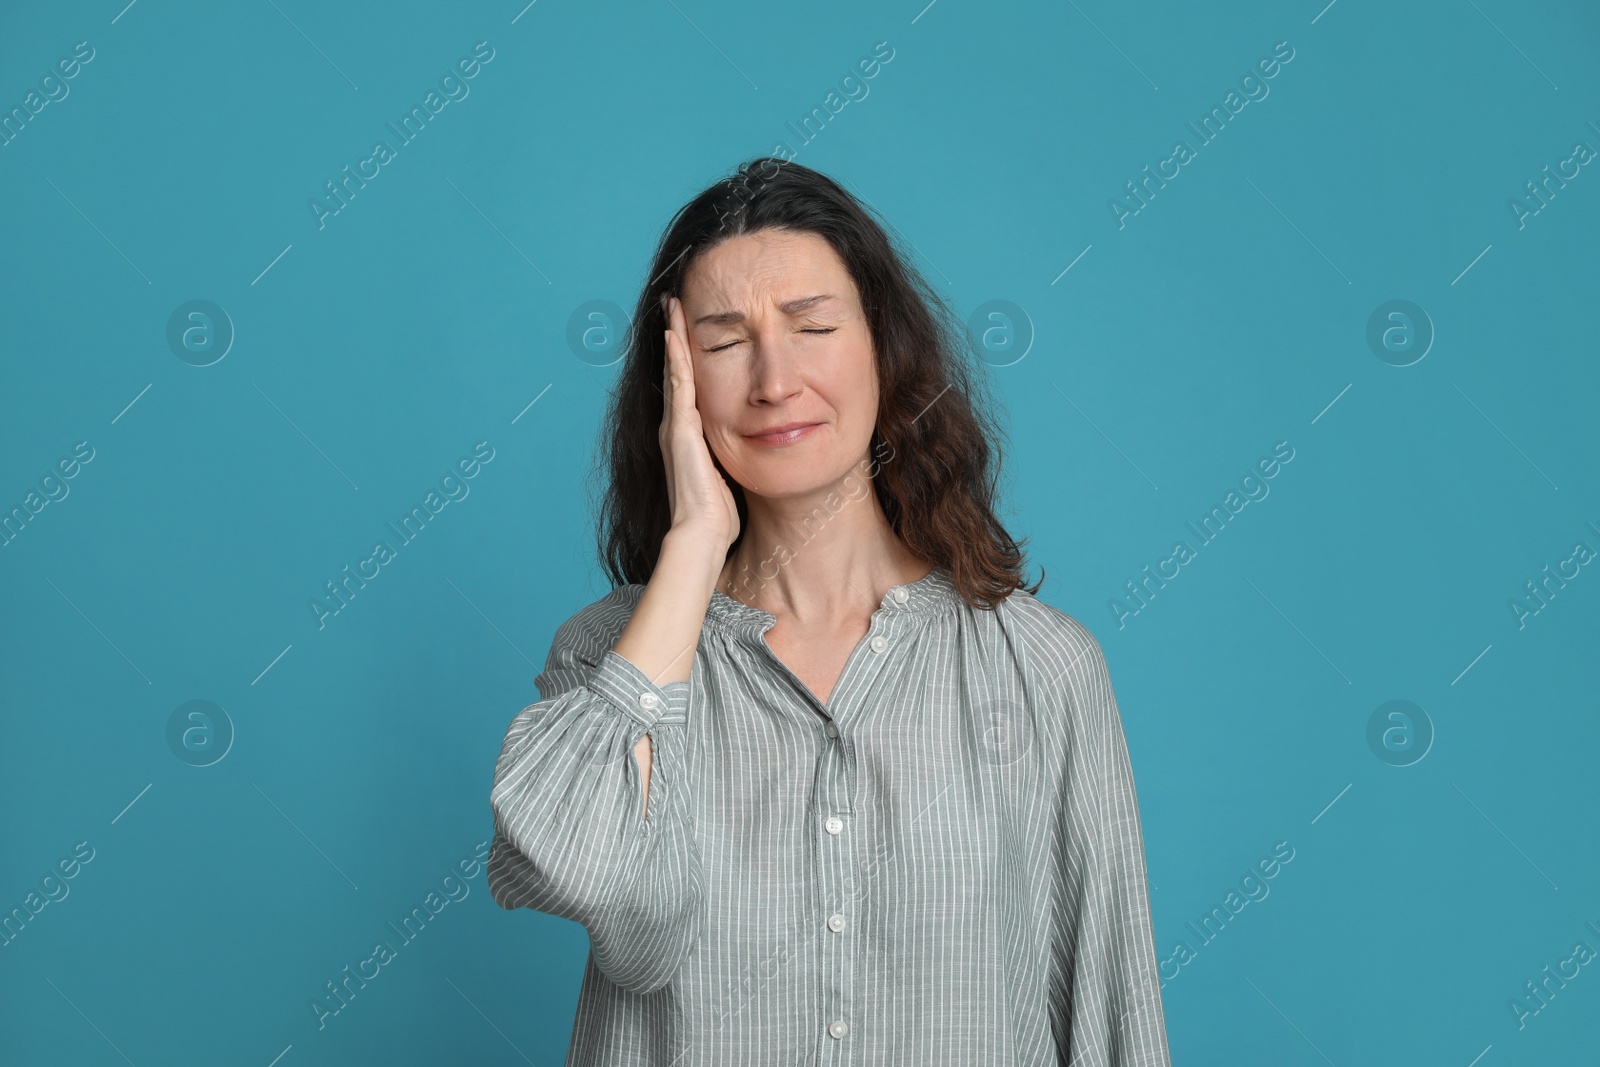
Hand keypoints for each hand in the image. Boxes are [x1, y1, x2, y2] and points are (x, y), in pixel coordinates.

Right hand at [659, 293, 740, 557]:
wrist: (701, 535)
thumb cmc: (717, 516)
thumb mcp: (729, 474)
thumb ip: (734, 456)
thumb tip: (754, 445)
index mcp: (689, 437)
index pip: (688, 387)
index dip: (688, 357)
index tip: (688, 330)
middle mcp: (677, 427)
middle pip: (676, 372)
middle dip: (675, 338)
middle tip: (673, 305)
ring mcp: (676, 427)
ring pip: (674, 372)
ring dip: (673, 338)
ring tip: (672, 308)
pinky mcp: (680, 431)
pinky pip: (679, 386)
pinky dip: (675, 359)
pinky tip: (674, 336)